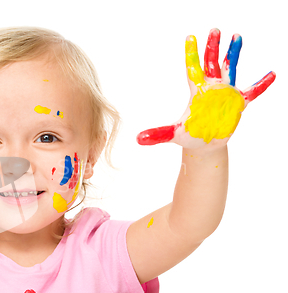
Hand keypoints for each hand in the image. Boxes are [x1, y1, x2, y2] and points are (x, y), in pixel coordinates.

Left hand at [137, 28, 274, 148]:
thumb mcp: (173, 135)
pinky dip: (261, 84)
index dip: (192, 54)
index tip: (190, 37)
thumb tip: (138, 139)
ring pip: (229, 69)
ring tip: (236, 36)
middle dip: (213, 46)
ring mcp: (225, 94)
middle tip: (214, 29)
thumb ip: (157, 134)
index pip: (193, 68)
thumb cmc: (189, 136)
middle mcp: (211, 88)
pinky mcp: (238, 103)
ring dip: (233, 54)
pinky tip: (271, 74)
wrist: (204, 145)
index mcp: (197, 92)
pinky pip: (252, 92)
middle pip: (211, 62)